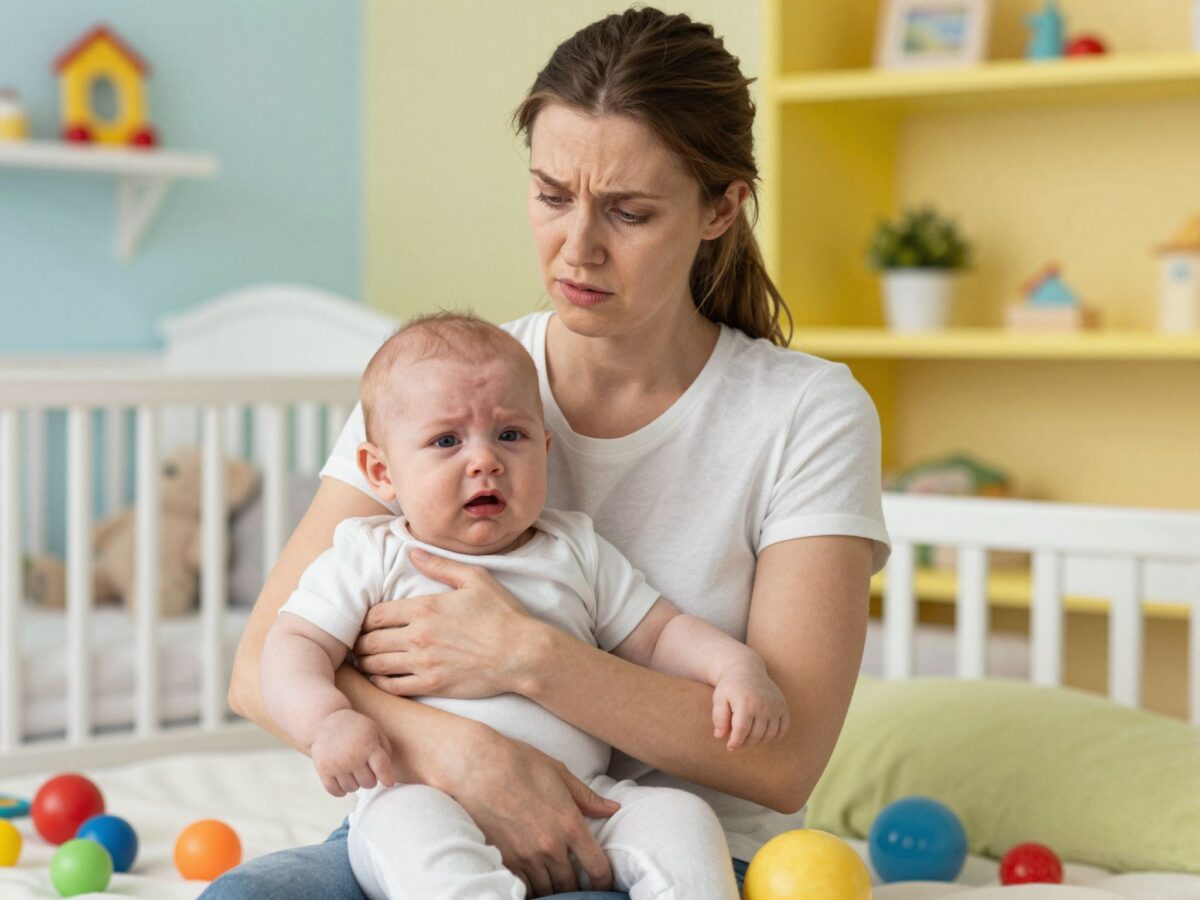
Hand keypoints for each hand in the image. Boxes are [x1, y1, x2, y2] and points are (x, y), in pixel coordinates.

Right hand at [310, 709, 396, 796]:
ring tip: (354, 772)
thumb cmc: (354, 727)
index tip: (388, 783)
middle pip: (369, 783)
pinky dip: (341, 791)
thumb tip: (387, 771)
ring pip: (353, 789)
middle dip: (370, 778)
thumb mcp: (374, 730)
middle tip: (366, 770)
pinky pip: (336, 792)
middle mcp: (353, 757)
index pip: (382, 769)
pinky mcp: (324, 771)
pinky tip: (344, 782)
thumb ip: (385, 748)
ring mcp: (337, 766)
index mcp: (368, 746)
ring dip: (356, 783)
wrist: (325, 722)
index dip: (387, 778)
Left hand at [353, 549, 540, 698]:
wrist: (522, 653)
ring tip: (363, 659)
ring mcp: (424, 663)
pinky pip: (393, 687)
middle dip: (359, 641)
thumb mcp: (475, 579)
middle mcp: (418, 636)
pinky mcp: (432, 685)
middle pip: (370, 641)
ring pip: (377, 665)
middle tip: (357, 641)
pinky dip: (379, 682)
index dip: (365, 618)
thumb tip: (413, 552)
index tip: (365, 621)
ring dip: (365, 662)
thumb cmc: (501, 615)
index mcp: (424, 608)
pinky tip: (379, 677)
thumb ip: (440, 565)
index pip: (376, 614)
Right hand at [441, 724, 619, 896]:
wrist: (476, 766)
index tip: (604, 882)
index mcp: (570, 824)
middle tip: (576, 880)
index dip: (605, 881)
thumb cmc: (519, 763)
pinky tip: (533, 878)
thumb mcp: (559, 773)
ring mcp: (525, 857)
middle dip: (577, 885)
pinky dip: (531, 886)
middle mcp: (550, 847)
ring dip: (553, 887)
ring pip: (547, 889)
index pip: (597, 868)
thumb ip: (587, 797)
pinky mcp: (503, 859)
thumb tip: (612, 809)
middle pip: (571, 884)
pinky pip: (523, 886)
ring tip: (554, 879)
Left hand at [711, 661, 790, 749]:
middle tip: (738, 742)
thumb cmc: (730, 687)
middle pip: (756, 735)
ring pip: (770, 734)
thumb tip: (719, 736)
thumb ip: (718, 717)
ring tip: (749, 738)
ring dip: (759, 741)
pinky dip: (775, 735)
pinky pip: (783, 728)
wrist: (746, 669)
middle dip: (745, 743)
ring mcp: (775, 705)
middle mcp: (762, 704)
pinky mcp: (782, 706)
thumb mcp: (719, 698)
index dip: (735, 742)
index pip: (741, 731)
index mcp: (745, 702)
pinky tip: (764, 734)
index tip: (730, 747)